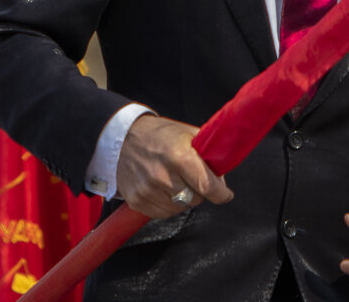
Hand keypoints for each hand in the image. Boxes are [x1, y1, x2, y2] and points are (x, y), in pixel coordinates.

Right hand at [116, 114, 232, 218]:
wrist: (123, 138)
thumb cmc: (160, 135)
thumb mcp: (188, 134)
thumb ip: (208, 153)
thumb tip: (222, 175)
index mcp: (180, 156)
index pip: (208, 187)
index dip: (221, 194)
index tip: (225, 194)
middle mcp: (162, 175)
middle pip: (196, 200)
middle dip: (200, 191)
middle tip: (193, 178)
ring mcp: (147, 190)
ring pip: (180, 208)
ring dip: (183, 198)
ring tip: (175, 180)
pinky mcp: (136, 200)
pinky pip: (162, 214)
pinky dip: (168, 205)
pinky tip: (164, 188)